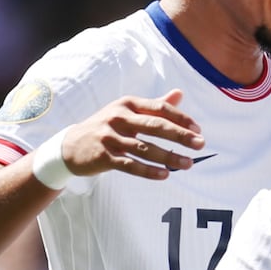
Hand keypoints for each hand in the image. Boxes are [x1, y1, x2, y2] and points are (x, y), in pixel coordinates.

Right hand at [62, 89, 204, 179]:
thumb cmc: (106, 127)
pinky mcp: (103, 156)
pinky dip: (149, 171)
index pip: (160, 108)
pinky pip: (130, 165)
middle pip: (155, 126)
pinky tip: (165, 175)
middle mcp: (118, 117)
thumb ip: (155, 105)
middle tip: (200, 144)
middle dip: (180, 136)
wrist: (70, 145)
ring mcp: (110, 137)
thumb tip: (180, 94)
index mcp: (128, 104)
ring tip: (187, 164)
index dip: (181, 118)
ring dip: (169, 157)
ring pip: (145, 148)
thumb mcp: (127, 111)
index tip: (198, 129)